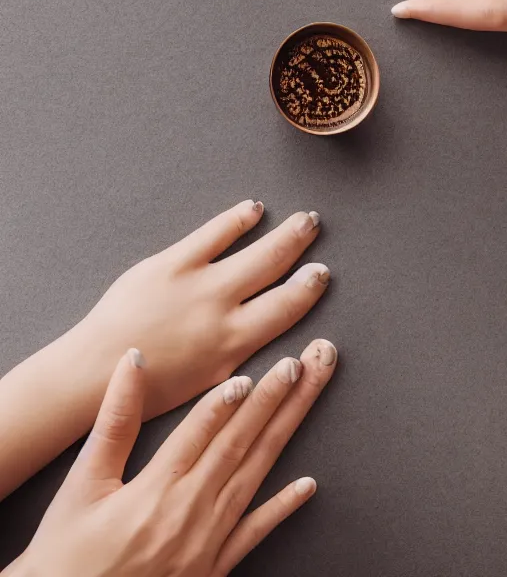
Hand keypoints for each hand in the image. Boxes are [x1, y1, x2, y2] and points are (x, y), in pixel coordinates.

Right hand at [6, 341, 336, 576]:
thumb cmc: (66, 554)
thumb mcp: (83, 484)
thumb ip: (113, 422)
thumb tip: (132, 362)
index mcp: (157, 487)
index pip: (204, 430)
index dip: (232, 397)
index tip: (262, 366)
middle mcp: (191, 509)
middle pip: (240, 442)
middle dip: (275, 398)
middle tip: (305, 363)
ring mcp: (208, 540)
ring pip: (255, 473)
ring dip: (286, 429)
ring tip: (308, 394)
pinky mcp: (214, 566)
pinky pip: (254, 533)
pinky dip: (282, 508)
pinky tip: (308, 486)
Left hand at [82, 201, 328, 418]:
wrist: (97, 370)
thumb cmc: (150, 385)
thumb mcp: (208, 384)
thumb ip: (240, 353)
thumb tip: (267, 332)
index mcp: (233, 346)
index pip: (285, 309)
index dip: (308, 289)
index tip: (321, 274)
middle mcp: (222, 310)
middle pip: (275, 270)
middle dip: (300, 249)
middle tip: (315, 229)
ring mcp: (197, 282)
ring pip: (253, 250)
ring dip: (282, 232)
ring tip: (302, 218)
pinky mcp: (171, 262)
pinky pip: (212, 233)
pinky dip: (237, 219)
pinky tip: (253, 209)